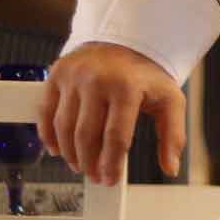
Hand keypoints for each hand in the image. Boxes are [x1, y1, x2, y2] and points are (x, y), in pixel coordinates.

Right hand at [39, 42, 185, 185]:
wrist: (124, 39)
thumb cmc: (146, 75)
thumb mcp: (169, 100)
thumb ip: (173, 134)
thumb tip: (171, 168)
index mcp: (127, 87)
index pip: (116, 137)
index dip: (111, 164)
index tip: (110, 180)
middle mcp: (97, 80)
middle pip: (86, 136)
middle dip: (89, 163)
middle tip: (95, 176)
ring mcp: (74, 76)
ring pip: (63, 127)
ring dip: (69, 154)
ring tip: (80, 165)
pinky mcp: (57, 74)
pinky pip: (46, 112)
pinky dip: (48, 136)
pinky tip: (58, 149)